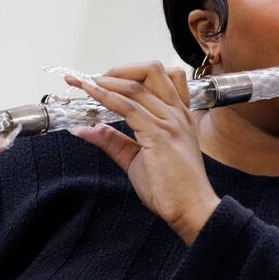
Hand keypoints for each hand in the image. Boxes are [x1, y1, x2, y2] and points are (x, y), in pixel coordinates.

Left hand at [66, 62, 220, 244]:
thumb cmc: (173, 189)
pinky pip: (128, 106)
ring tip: (86, 83)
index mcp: (178, 115)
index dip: (127, 72)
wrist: (191, 210)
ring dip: (106, 81)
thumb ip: (114, 141)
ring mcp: (170, 121)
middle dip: (119, 69)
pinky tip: (91, 94)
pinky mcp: (159, 134)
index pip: (158, 78)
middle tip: (95, 79)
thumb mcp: (136, 160)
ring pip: (136, 85)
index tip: (100, 77)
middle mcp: (176, 113)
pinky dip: (105, 97)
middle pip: (152, 70)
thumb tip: (88, 129)